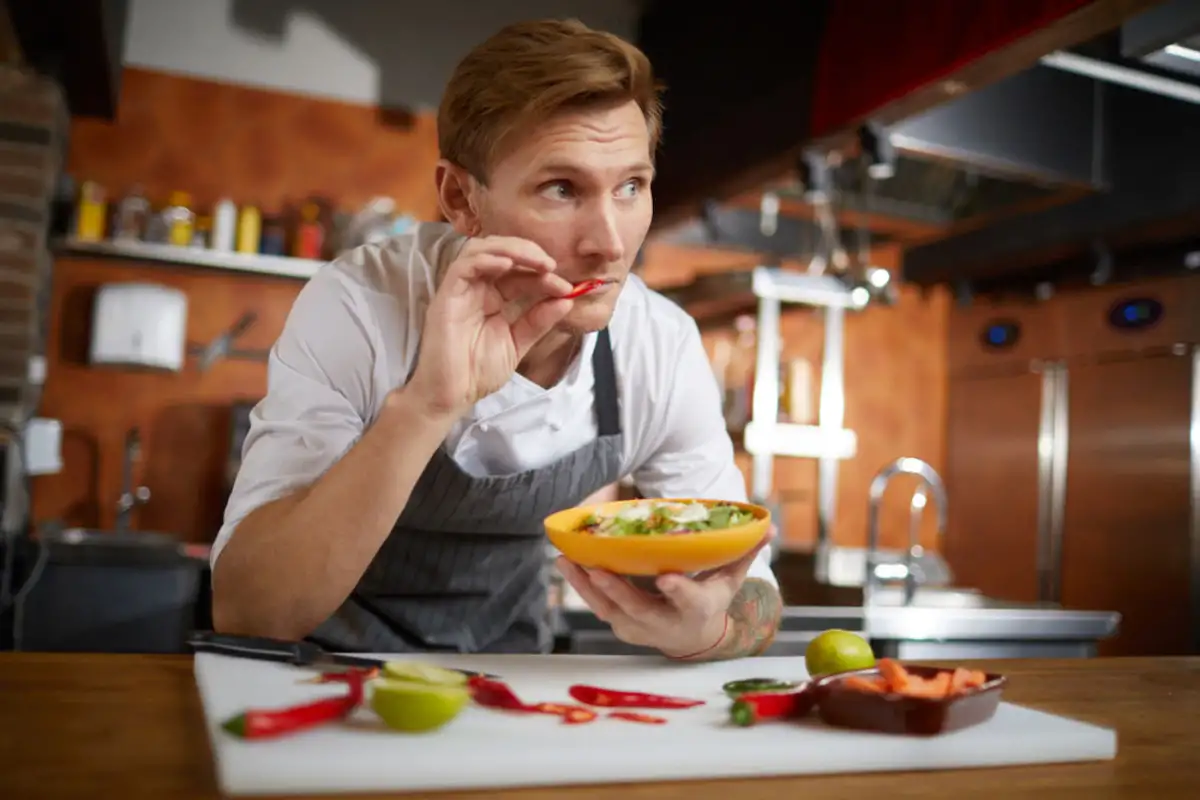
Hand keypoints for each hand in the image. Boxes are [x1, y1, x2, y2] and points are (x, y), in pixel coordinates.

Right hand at [406, 235, 573, 416]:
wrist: (451, 396)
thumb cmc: (477, 372)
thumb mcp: (517, 343)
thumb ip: (539, 321)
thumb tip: (567, 300)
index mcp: (493, 298)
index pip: (519, 273)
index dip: (543, 274)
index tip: (566, 287)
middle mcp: (476, 288)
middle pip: (501, 252)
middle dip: (530, 253)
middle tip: (552, 266)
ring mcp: (460, 290)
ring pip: (481, 250)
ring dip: (512, 249)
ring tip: (537, 262)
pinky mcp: (446, 295)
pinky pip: (463, 266)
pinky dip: (486, 259)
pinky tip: (508, 264)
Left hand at [556, 528, 774, 657]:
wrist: (691, 638)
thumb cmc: (711, 600)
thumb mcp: (730, 580)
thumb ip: (743, 552)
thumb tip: (768, 526)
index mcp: (696, 609)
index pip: (689, 601)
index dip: (679, 591)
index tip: (667, 578)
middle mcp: (664, 622)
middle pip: (639, 608)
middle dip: (616, 591)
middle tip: (596, 569)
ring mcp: (638, 627)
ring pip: (608, 608)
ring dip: (586, 585)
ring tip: (566, 558)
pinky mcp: (619, 623)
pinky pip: (597, 605)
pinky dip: (581, 585)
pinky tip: (566, 562)